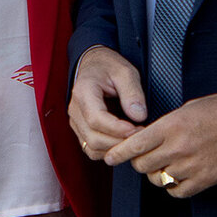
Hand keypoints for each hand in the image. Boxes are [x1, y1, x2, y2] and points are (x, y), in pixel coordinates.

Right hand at [69, 45, 148, 159]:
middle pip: (93, 138)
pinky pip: (91, 149)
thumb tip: (139, 116)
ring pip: (91, 148)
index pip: (96, 118)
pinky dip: (108, 151)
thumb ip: (133, 93)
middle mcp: (75, 109)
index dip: (117, 129)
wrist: (93, 65)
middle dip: (119, 142)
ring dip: (115, 149)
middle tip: (141, 135)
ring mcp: (75, 122)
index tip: (137, 129)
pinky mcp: (80, 130)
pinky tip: (122, 142)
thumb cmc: (108, 67)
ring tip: (133, 139)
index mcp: (84, 91)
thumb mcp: (125, 72)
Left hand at [100, 89, 216, 197]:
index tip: (109, 158)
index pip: (133, 144)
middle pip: (141, 165)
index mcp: (171, 126)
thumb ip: (164, 126)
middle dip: (138, 161)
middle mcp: (178, 148)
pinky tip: (178, 176)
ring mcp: (192, 166)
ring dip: (156, 173)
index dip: (118, 153)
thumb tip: (145, 139)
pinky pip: (177, 191)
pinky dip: (173, 186)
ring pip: (157, 179)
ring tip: (165, 163)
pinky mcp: (205, 180)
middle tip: (144, 156)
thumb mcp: (187, 108)